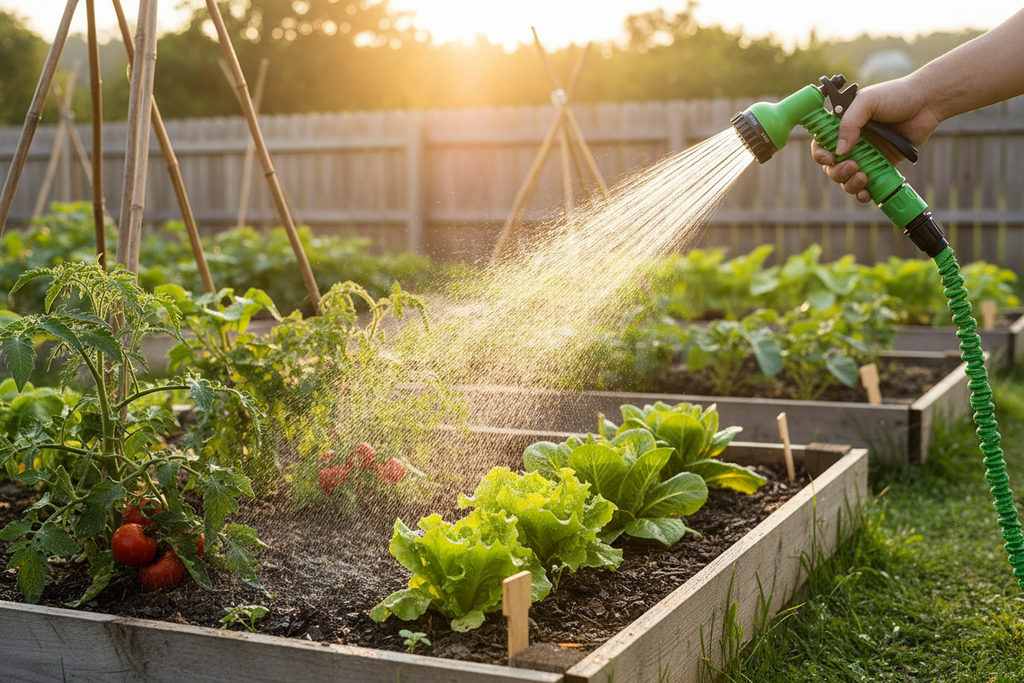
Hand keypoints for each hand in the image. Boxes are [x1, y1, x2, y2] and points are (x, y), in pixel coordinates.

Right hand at [811, 77, 940, 202]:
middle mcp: (851, 142)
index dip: (820, 154)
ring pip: (846, 179)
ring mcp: (866, 156)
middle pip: (831, 166)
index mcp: (842, 125)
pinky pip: (867, 185)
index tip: (829, 158)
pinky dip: (863, 193)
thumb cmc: (896, 96)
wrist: (927, 103)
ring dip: (849, 183)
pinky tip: (866, 192)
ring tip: (863, 177)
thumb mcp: (867, 101)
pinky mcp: (881, 166)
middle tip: (853, 166)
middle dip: (837, 171)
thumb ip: (849, 123)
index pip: (821, 144)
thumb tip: (839, 151)